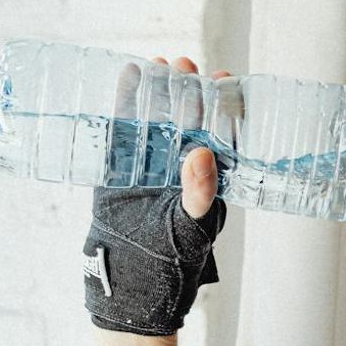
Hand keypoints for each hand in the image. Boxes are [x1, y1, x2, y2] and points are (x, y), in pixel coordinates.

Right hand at [82, 54, 233, 336]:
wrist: (130, 283)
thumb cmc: (172, 261)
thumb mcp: (192, 228)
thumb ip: (200, 193)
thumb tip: (203, 152)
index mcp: (209, 177)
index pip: (222, 133)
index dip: (224, 105)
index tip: (224, 78)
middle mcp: (182, 165)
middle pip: (189, 117)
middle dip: (189, 89)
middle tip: (186, 64)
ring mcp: (151, 163)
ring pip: (157, 117)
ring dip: (158, 90)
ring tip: (159, 63)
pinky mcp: (121, 166)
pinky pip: (124, 129)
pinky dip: (125, 102)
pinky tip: (128, 74)